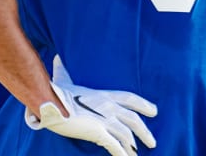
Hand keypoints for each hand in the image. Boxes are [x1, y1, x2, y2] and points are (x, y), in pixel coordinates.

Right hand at [25, 55, 157, 155]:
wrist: (51, 101)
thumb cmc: (56, 90)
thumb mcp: (64, 79)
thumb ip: (64, 71)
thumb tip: (57, 59)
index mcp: (104, 95)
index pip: (130, 98)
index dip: (144, 105)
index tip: (154, 111)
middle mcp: (108, 107)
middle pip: (133, 119)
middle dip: (144, 131)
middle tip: (152, 142)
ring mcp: (104, 119)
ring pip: (127, 134)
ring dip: (133, 146)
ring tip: (137, 155)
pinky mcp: (98, 132)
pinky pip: (114, 145)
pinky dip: (122, 154)